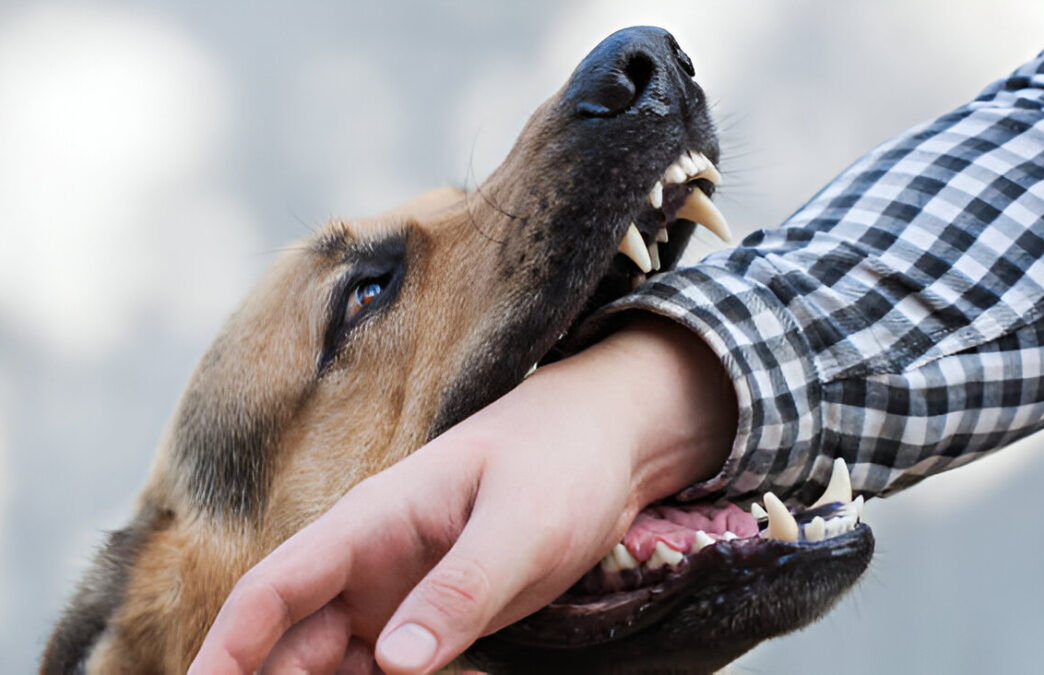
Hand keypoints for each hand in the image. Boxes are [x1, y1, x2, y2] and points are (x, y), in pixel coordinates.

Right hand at [189, 315, 735, 673]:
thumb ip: (459, 590)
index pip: (272, 589)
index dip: (227, 649)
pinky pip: (387, 669)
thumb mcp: (520, 526)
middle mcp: (370, 561)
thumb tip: (392, 663)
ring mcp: (400, 590)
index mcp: (371, 522)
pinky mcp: (435, 613)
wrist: (610, 442)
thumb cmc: (562, 462)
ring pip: (334, 663)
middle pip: (291, 641)